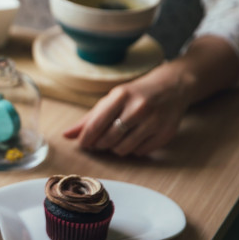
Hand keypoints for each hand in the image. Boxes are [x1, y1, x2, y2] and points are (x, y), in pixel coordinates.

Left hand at [63, 64, 190, 155]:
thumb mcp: (112, 99)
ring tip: (118, 138)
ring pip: (123, 149)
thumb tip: (66, 135)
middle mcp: (139, 108)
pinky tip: (135, 138)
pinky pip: (140, 152)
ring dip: (115, 148)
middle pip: (108, 139)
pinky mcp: (166, 134)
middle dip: (100, 144)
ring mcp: (155, 121)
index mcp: (121, 96)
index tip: (83, 144)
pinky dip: (133, 150)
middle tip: (100, 141)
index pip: (96, 124)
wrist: (172, 87)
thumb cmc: (135, 94)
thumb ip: (89, 118)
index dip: (86, 138)